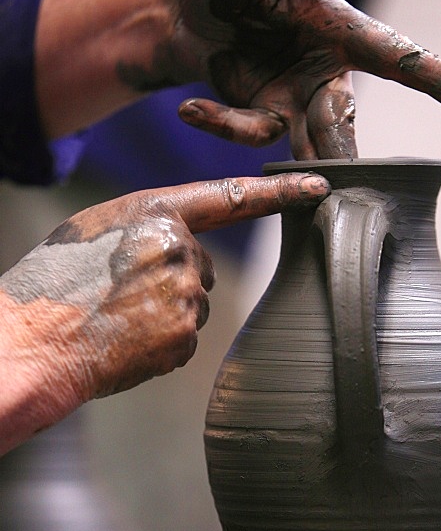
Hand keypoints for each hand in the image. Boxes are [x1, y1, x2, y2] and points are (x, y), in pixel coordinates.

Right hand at [0, 171, 328, 453]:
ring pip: (194, 301)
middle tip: (120, 293)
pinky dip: (161, 341)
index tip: (318, 188)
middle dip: (172, 278)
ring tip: (117, 317)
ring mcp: (185, 294)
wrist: (32, 342)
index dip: (279, 193)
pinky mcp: (184, 336)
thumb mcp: (97, 229)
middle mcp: (179, 248)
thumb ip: (149, 225)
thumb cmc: (54, 284)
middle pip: (201, 263)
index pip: (230, 197)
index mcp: (155, 212)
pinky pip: (186, 336)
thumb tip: (184, 242)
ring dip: (165, 312)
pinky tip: (125, 339)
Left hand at [173, 0, 440, 158]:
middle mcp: (324, 72)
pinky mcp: (261, 117)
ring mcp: (294, 100)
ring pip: (306, 144)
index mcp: (338, 30)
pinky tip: (188, 108)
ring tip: (255, 151)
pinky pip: (251, 137)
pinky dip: (220, 126)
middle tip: (351, 186)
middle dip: (346, 154)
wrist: (177, 10)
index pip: (394, 55)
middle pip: (344, 122)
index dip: (436, 77)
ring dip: (292, 159)